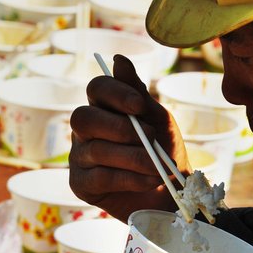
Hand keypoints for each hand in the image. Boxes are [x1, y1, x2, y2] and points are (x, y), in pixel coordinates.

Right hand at [70, 54, 189, 221]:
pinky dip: (130, 178)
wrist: (173, 193)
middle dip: (119, 128)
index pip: (96, 88)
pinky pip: (100, 177)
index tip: (140, 106)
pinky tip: (149, 180)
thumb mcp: (158, 120)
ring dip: (135, 158)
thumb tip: (118, 59)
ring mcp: (79, 157)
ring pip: (97, 150)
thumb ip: (138, 94)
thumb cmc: (164, 151)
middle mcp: (85, 130)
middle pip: (84, 117)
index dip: (115, 93)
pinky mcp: (80, 184)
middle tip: (150, 138)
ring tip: (159, 167)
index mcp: (103, 107)